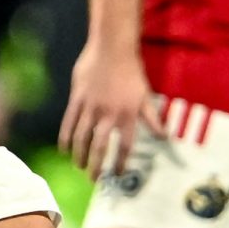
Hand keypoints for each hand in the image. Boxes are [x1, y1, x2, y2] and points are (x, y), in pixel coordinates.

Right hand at [59, 37, 154, 175]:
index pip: (124, 146)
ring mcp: (91, 107)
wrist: (112, 48)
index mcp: (128, 115)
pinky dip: (65, 137)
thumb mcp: (145, 96)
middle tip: (93, 179)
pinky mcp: (77, 99)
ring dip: (79, 155)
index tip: (115, 175)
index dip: (119, 163)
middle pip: (100, 147)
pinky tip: (64, 149)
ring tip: (78, 166)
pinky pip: (69, 122)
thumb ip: (152, 118)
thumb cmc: (131, 72)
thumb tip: (164, 136)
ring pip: (82, 137)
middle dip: (95, 166)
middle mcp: (109, 114)